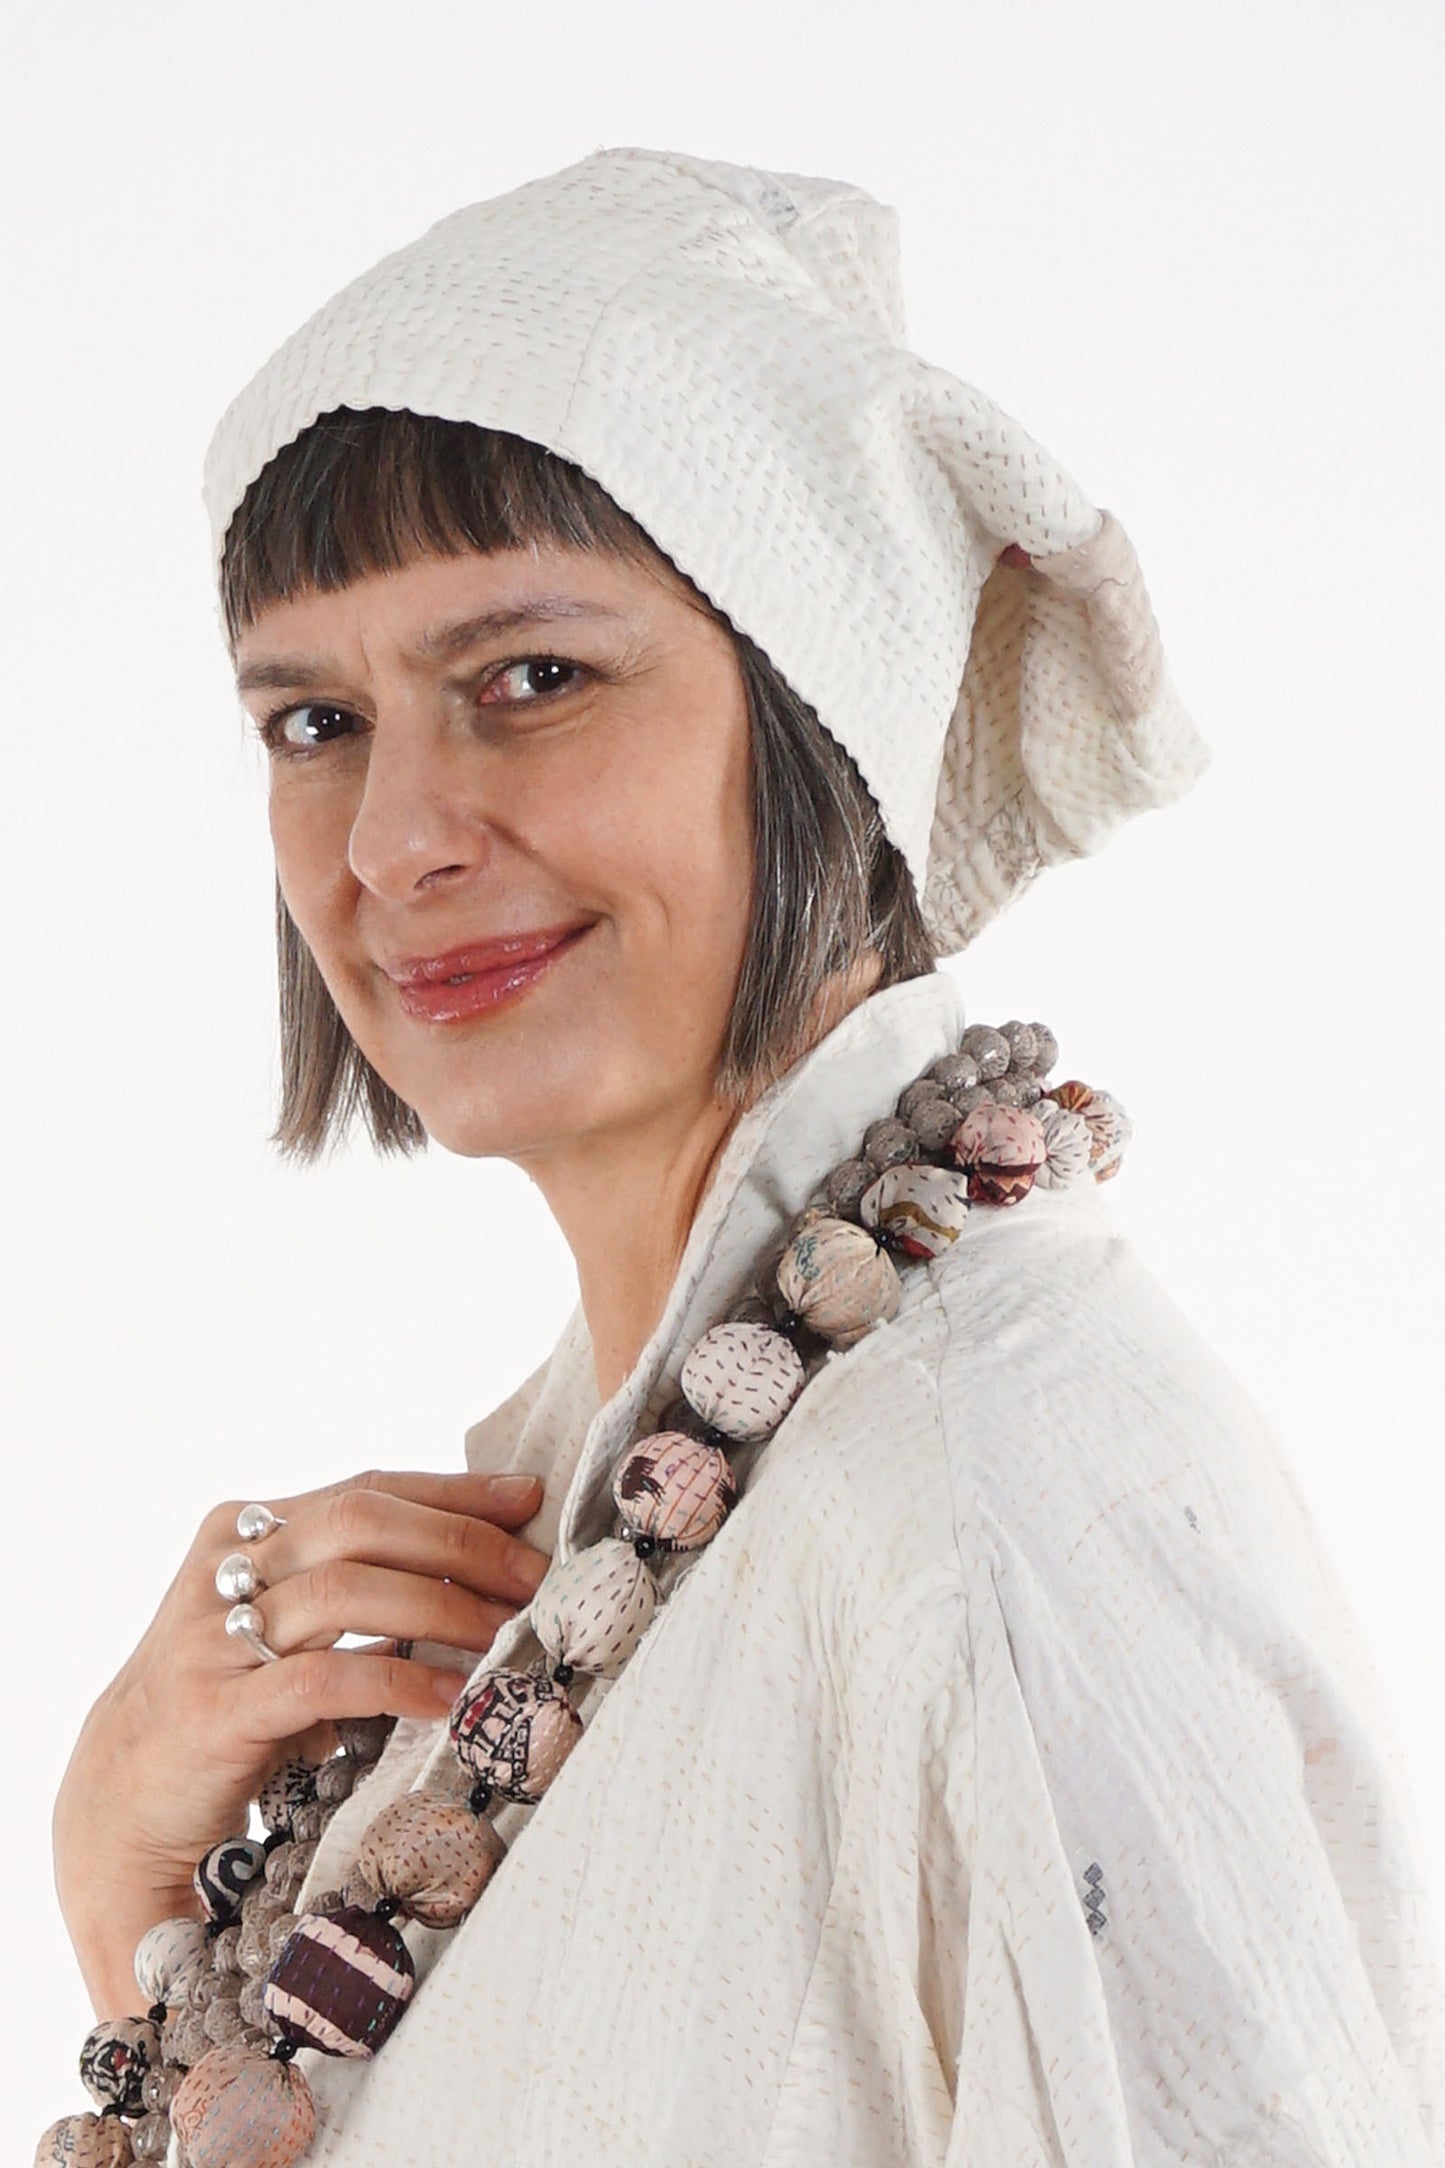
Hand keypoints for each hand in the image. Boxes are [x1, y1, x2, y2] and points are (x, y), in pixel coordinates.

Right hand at [53, 1466, 548, 2016]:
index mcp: (243, 1529)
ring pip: (347, 1591)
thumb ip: (357, 1585)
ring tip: (505, 1633)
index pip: (366, 1488)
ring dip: (441, 1608)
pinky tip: (449, 1697)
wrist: (121, 1800)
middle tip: (532, 1575)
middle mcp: (224, 1569)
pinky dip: (397, 1681)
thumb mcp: (286, 1626)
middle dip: (460, 1543)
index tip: (528, 1499)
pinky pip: (323, 1680)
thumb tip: (481, 1561)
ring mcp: (212, 1637)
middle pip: (362, 1523)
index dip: (453, 1490)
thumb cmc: (228, 1700)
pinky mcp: (213, 1711)